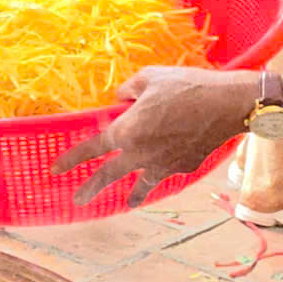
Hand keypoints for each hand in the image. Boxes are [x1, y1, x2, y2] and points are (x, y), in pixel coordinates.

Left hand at [56, 65, 259, 207]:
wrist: (228, 105)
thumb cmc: (186, 86)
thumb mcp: (149, 77)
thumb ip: (128, 90)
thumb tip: (121, 100)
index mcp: (126, 131)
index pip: (91, 148)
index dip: (71, 158)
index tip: (55, 169)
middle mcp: (140, 153)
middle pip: (109, 175)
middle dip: (91, 188)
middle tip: (77, 200)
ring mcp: (162, 164)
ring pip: (141, 184)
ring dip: (132, 195)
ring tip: (127, 204)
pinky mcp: (184, 166)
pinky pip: (166, 172)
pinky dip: (162, 173)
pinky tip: (163, 173)